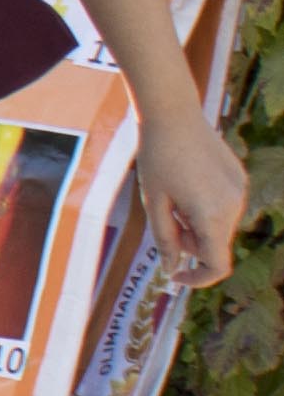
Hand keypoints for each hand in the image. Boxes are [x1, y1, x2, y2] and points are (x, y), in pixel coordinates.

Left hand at [135, 103, 249, 289]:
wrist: (173, 117)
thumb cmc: (157, 159)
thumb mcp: (154, 204)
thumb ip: (165, 240)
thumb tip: (172, 269)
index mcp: (212, 216)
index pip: (217, 265)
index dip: (197, 278)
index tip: (175, 276)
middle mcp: (234, 206)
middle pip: (213, 245)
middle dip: (189, 242)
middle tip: (165, 216)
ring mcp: (240, 192)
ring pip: (218, 227)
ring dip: (196, 224)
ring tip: (175, 195)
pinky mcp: (239, 180)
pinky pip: (223, 207)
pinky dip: (205, 208)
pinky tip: (188, 182)